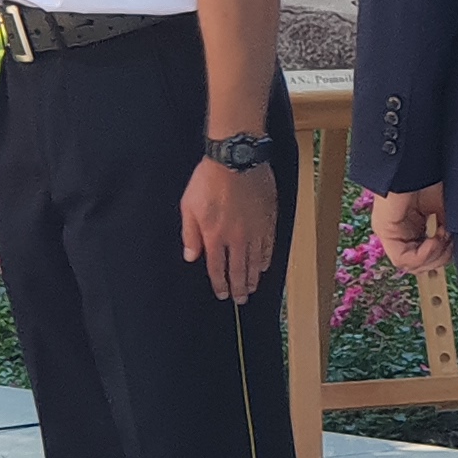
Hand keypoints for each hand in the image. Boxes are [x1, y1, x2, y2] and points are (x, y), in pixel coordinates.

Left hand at [183, 158, 278, 302]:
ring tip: (251, 288)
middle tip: (240, 300)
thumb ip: (190, 234)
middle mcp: (236, 238)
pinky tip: (264, 266)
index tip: (221, 294)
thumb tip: (191, 256)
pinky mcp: (268, 219)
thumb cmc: (209, 179)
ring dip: (253, 277)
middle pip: (238, 270)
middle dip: (238, 288)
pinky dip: (266, 259)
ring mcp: (255, 230)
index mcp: (215, 236)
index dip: (219, 284)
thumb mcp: (189, 206)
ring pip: (255, 261)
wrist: (236, 157)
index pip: (217, 268)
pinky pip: (268, 246)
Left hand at [372, 184, 451, 279]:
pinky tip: (434, 240)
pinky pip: (402, 258)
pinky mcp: (384, 230)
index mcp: (414, 226)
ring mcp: (391, 232)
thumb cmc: (433, 177)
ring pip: (409, 265)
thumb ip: (445, 234)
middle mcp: (401, 231)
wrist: (420, 160)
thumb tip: (450, 252)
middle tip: (449, 242)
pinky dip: (423, 255)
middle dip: (439, 258)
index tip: (452, 241)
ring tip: (442, 239)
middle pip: (418, 265)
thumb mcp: (445, 212)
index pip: (425, 256)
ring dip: (433, 256)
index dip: (442, 255)